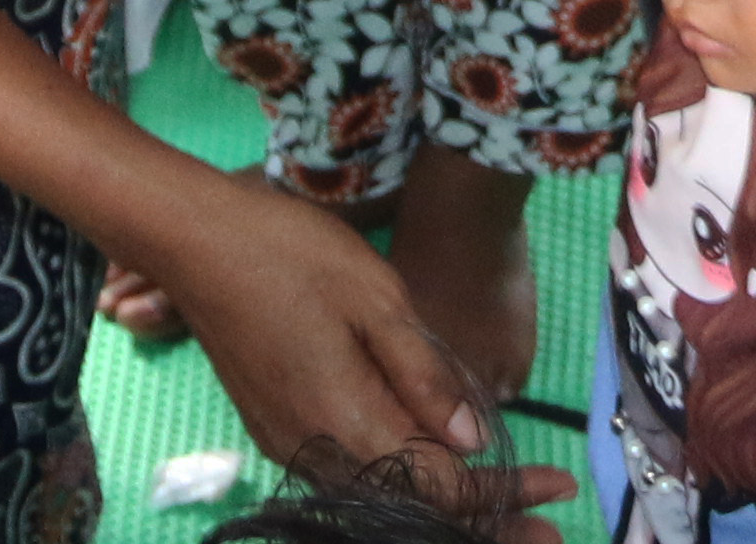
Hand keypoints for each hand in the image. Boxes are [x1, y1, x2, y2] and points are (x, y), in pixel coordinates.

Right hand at [145, 175, 570, 543]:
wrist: (195, 242)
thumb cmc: (290, 253)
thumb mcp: (377, 297)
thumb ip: (426, 374)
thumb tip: (474, 441)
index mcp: (346, 420)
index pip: (439, 486)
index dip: (504, 496)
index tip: (560, 488)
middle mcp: (315, 452)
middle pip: (411, 507)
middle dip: (483, 520)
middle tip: (548, 531)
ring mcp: (289, 444)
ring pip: (379, 494)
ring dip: (443, 505)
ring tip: (506, 506)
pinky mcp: (275, 428)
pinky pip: (349, 471)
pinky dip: (400, 481)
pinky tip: (432, 467)